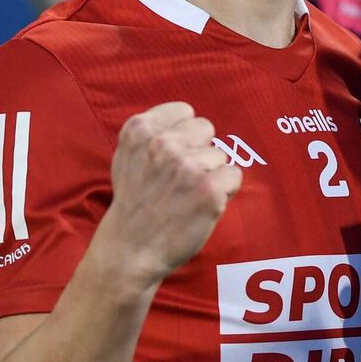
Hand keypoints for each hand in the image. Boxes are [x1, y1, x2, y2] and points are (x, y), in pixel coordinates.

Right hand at [103, 102, 241, 284]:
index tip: (171, 158)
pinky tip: (202, 205)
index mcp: (141, 129)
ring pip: (220, 155)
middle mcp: (163, 143)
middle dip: (198, 152)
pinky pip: (234, 175)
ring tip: (186, 197)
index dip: (183, 136)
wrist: (130, 250)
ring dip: (210, 175)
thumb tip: (187, 116)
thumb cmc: (133, 203)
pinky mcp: (209, 190)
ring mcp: (187, 166)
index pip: (185, 112)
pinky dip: (224, 191)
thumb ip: (152, 132)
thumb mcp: (126, 156)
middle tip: (179, 181)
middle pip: (206, 129)